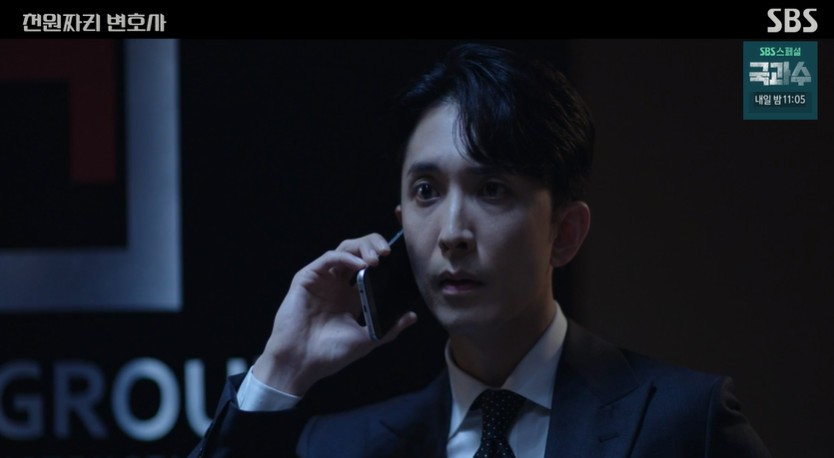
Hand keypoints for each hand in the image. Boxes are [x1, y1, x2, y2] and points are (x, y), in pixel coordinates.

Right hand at [252, 233, 417, 395]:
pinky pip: (328, 259)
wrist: (302, 364)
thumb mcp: (366, 339)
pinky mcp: (307, 278)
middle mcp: (337, 284)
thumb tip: (412, 316)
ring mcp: (322, 279)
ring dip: (362, 248)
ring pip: (344, 249)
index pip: (370, 266)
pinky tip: (361, 265)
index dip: (384, 258)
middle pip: (358, 251)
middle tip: (388, 252)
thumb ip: (389, 327)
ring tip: (378, 258)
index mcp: (351, 295)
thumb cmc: (330, 354)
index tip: (401, 259)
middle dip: (374, 245)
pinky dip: (346, 258)